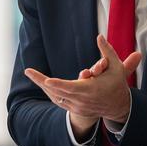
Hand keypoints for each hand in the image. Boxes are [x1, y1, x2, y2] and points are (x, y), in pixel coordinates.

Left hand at [25, 35, 141, 123]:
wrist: (118, 106)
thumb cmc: (116, 83)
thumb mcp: (115, 66)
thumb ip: (107, 50)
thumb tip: (99, 36)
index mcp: (91, 90)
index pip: (71, 87)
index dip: (58, 84)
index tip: (47, 81)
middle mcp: (81, 100)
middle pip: (58, 92)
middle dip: (41, 81)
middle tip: (28, 71)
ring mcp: (77, 106)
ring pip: (55, 96)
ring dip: (43, 86)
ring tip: (31, 74)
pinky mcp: (75, 110)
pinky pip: (58, 100)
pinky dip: (50, 92)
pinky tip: (41, 82)